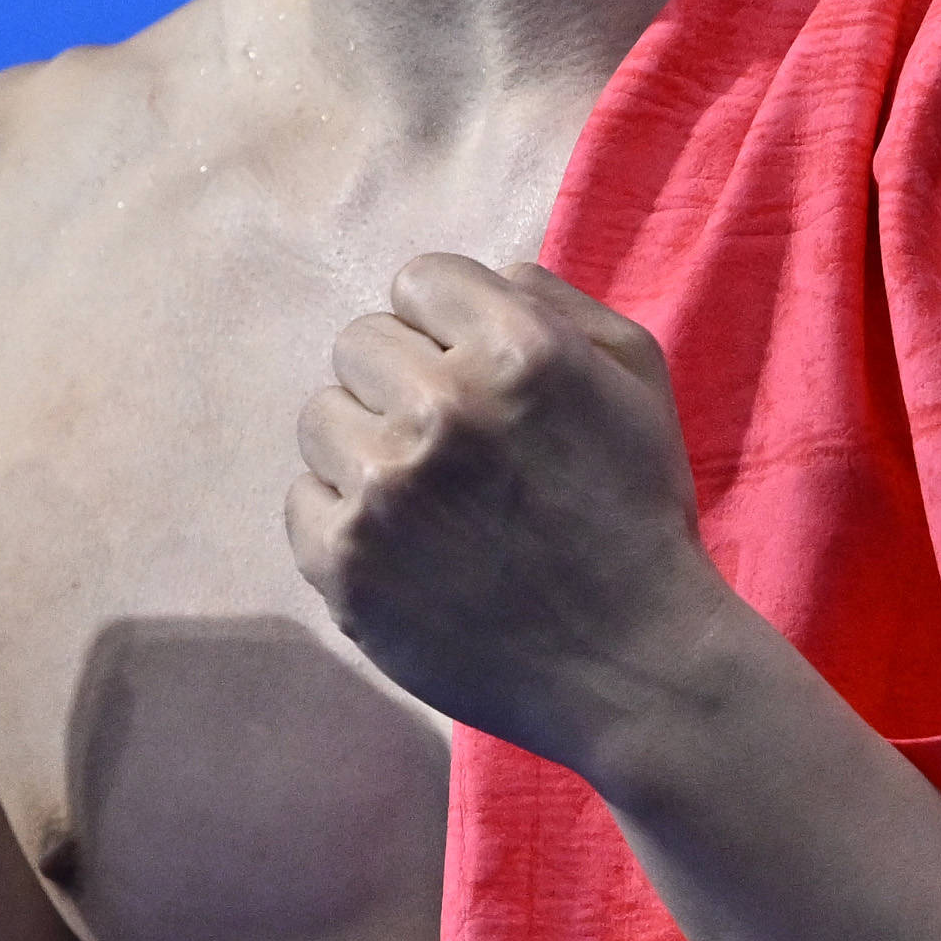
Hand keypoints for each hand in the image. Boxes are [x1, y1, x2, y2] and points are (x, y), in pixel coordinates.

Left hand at [282, 254, 737, 776]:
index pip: (418, 280)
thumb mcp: (635, 382)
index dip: (446, 325)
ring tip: (428, 498)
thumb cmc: (636, 515)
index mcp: (517, 351)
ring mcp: (384, 490)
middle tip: (452, 445)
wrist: (633, 665)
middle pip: (359, 343)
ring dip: (366, 446)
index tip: (471, 372)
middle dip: (402, 382)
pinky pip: (303, 500)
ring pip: (321, 417)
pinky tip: (405, 549)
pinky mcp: (344, 563)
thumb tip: (484, 274)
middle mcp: (442, 409)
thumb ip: (556, 304)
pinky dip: (344, 520)